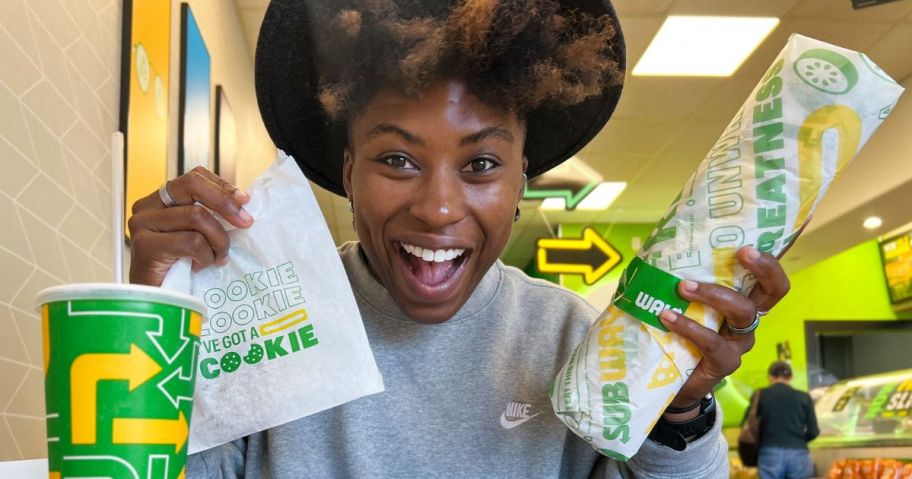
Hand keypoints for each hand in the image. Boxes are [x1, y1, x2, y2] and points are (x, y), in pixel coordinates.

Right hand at [128, 166, 252, 285]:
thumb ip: (208, 216)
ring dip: (217, 240)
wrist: (155, 303)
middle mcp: (147, 207)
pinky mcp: (145, 245)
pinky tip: (198, 266)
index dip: (221, 186)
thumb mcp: (196, 236)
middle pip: (192, 187)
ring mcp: (143, 225)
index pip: (193, 178)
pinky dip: (204, 256)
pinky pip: (191, 241)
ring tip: (217, 258)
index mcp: (160, 200)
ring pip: (197, 216)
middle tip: (245, 222)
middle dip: (224, 202)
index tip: (244, 200)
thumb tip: (242, 204)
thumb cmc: (178, 270)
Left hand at [658, 246, 789, 417]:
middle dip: (762, 268)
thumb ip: (676, 279)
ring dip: (714, 294)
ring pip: (743, 312)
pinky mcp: (724, 362)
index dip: (768, 263)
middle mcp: (747, 320)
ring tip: (682, 288)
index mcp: (741, 300)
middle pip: (772, 292)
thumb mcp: (679, 304)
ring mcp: (738, 342)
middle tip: (740, 253)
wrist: (670, 382)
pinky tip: (667, 318)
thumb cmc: (675, 332)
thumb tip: (652, 246)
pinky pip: (713, 342)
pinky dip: (688, 327)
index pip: (768, 280)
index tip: (747, 246)